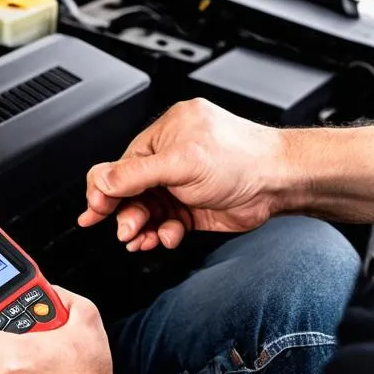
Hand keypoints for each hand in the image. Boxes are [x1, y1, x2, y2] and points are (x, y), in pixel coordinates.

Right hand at [79, 99, 292, 250]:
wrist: (279, 181)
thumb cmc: (242, 158)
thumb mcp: (180, 163)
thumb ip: (135, 174)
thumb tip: (101, 180)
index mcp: (165, 134)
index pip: (120, 165)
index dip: (105, 189)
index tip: (94, 211)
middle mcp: (171, 157)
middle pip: (131, 191)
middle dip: (126, 213)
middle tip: (126, 230)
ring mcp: (182, 183)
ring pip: (147, 210)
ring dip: (143, 227)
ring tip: (143, 239)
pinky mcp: (192, 207)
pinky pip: (165, 222)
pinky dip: (162, 233)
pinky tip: (166, 236)